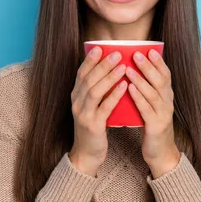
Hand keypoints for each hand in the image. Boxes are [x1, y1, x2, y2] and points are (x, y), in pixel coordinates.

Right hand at [69, 47, 127, 176]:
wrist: (87, 154)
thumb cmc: (93, 127)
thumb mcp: (91, 106)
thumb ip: (97, 90)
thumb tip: (109, 71)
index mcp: (76, 96)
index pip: (81, 74)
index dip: (90, 60)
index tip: (100, 48)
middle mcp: (76, 103)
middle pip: (88, 79)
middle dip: (102, 64)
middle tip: (117, 53)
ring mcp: (83, 114)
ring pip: (94, 91)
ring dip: (108, 77)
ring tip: (123, 66)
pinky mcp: (92, 125)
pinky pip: (104, 107)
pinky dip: (114, 95)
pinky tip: (124, 86)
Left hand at [126, 49, 180, 178]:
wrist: (160, 152)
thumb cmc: (152, 124)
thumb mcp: (152, 104)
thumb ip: (147, 89)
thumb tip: (134, 69)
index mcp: (167, 95)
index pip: (165, 74)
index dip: (158, 62)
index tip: (150, 49)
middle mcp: (168, 102)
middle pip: (160, 80)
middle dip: (148, 66)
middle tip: (136, 53)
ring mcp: (163, 114)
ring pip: (153, 93)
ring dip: (141, 80)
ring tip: (128, 69)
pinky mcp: (156, 126)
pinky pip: (147, 109)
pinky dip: (138, 98)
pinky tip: (129, 90)